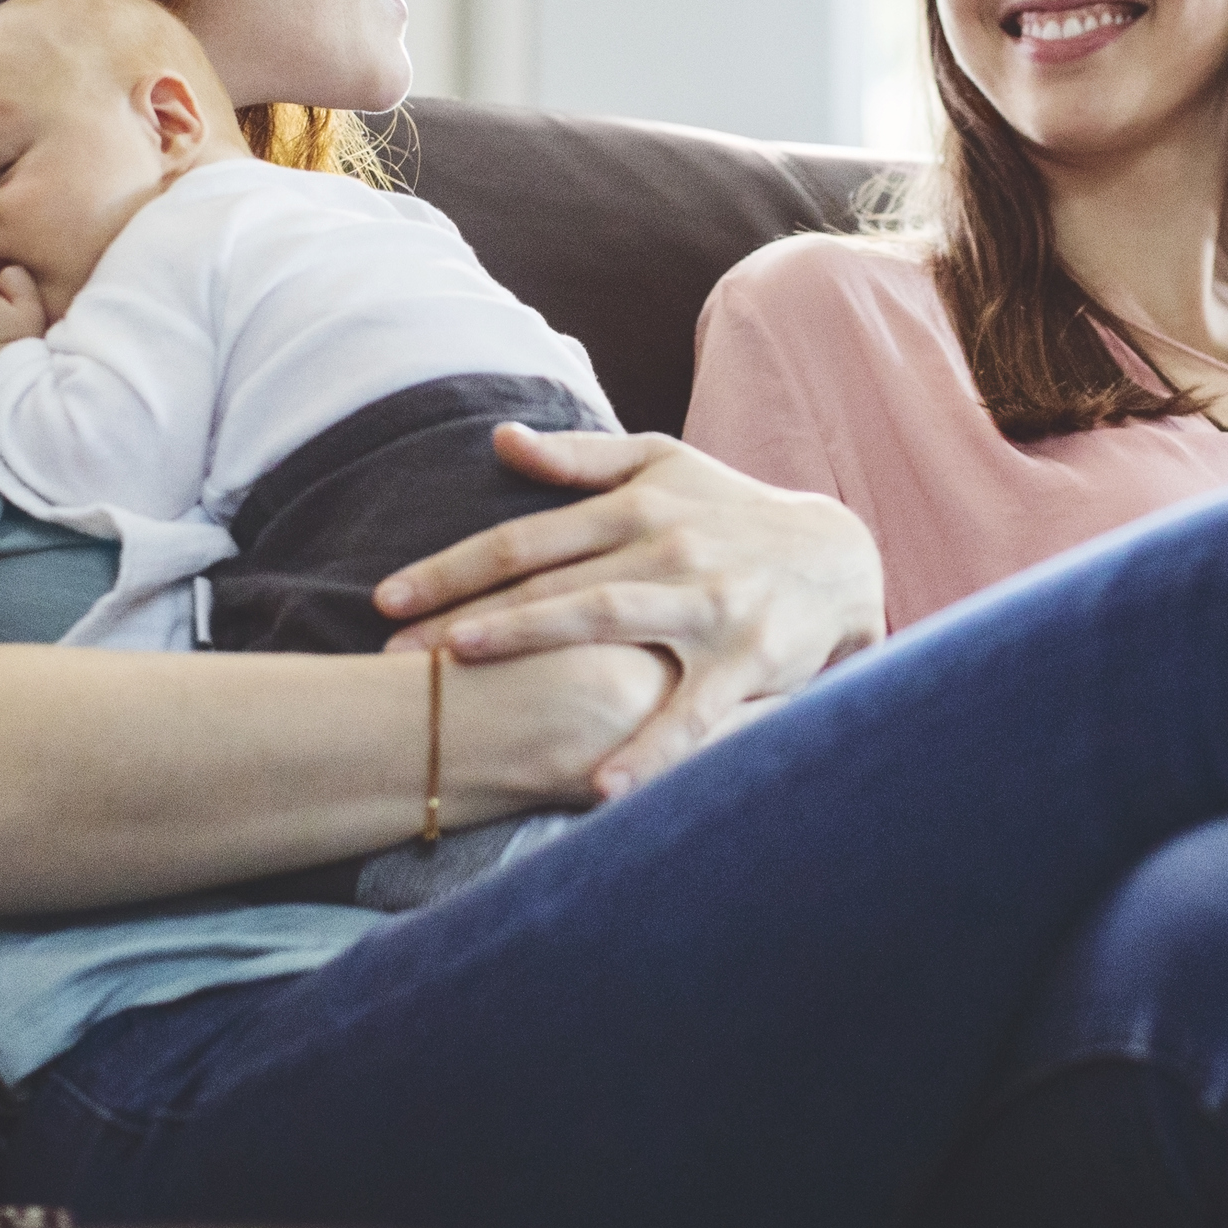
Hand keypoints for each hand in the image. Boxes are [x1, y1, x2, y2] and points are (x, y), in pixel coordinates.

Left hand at [375, 424, 884, 799]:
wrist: (841, 557)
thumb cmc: (734, 512)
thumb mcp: (665, 465)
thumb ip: (582, 459)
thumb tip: (501, 442)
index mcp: (636, 508)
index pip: (526, 540)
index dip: (453, 568)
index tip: (387, 598)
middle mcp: (665, 551)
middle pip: (550, 583)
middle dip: (467, 616)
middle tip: (395, 655)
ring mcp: (707, 606)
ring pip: (608, 623)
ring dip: (534, 643)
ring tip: (467, 666)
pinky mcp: (749, 661)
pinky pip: (693, 711)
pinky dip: (652, 747)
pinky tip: (602, 785)